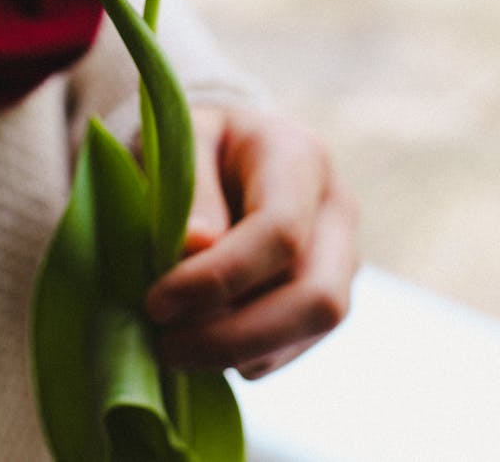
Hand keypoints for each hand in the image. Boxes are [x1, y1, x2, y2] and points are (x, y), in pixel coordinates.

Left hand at [145, 104, 358, 379]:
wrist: (225, 149)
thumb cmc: (197, 142)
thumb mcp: (182, 143)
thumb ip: (190, 188)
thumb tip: (197, 248)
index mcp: (299, 156)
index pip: (280, 230)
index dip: (220, 277)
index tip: (158, 301)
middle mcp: (336, 208)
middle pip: (316, 296)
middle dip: (238, 336)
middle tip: (168, 348)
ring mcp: (341, 256)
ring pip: (309, 330)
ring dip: (238, 352)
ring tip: (175, 344)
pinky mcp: (327, 294)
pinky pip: (295, 345)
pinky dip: (246, 356)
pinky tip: (201, 338)